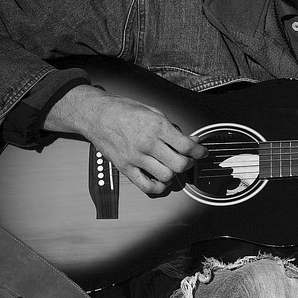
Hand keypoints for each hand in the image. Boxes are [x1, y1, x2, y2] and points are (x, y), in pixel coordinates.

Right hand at [46, 85, 205, 195]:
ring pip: (166, 176)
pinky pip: (146, 186)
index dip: (199, 151)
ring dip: (174, 173)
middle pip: (180, 164)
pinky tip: (161, 180)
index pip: (186, 146)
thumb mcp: (151, 110)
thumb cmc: (121, 110)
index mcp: (156, 126)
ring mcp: (135, 158)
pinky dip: (158, 187)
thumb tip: (188, 140)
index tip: (201, 151)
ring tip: (172, 166)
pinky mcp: (125, 168)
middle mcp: (147, 143)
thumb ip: (170, 127)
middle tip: (188, 158)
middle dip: (189, 163)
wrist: (95, 115)